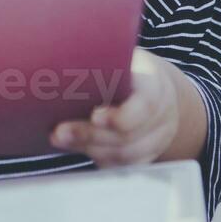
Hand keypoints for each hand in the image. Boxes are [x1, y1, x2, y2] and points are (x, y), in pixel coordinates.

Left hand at [49, 47, 179, 167]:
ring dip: (88, 148)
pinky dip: (97, 158)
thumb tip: (61, 59)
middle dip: (90, 135)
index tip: (95, 116)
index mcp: (155, 84)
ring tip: (58, 138)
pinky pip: (122, 166)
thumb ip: (101, 62)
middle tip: (59, 132)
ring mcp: (157, 139)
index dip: (121, 116)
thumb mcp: (120, 55)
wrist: (157, 88)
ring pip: (124, 155)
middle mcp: (161, 115)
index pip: (145, 105)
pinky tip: (75, 146)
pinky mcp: (146, 156)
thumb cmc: (127, 66)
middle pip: (128, 135)